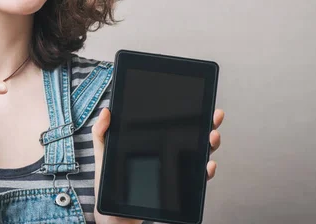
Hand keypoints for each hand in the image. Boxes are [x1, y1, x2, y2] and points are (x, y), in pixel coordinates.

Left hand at [91, 107, 224, 222]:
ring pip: (198, 155)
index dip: (187, 114)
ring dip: (209, 145)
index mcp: (152, 143)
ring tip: (212, 136)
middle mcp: (167, 154)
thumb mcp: (103, 154)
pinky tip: (208, 165)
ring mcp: (174, 171)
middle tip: (214, 116)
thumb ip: (102, 132)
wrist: (114, 214)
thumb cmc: (109, 184)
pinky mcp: (177, 190)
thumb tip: (106, 110)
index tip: (198, 102)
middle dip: (207, 124)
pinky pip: (196, 180)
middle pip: (192, 137)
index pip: (173, 125)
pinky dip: (205, 172)